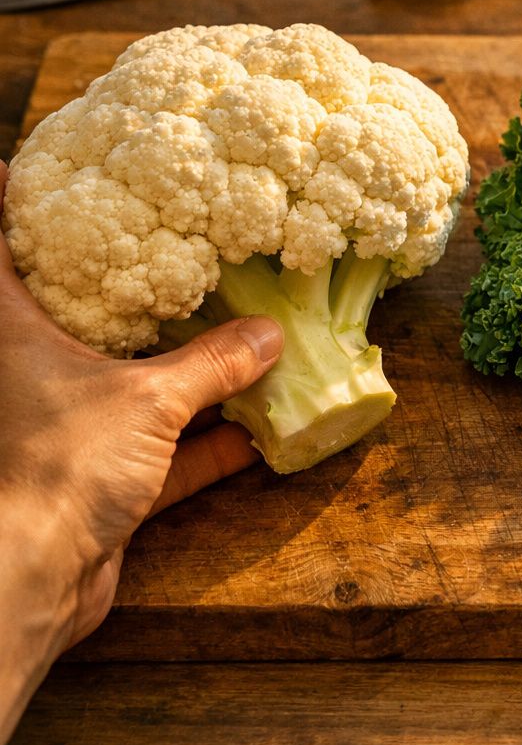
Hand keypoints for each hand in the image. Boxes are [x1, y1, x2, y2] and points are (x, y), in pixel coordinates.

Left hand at [0, 160, 280, 738]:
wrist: (31, 578)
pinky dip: (206, 445)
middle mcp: (27, 371)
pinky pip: (160, 450)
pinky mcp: (92, 481)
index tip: (34, 166)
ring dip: (179, 370)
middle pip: (64, 311)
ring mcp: (60, 427)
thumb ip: (213, 364)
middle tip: (168, 242)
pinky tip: (259, 434)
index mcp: (12, 329)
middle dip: (116, 285)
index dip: (8, 201)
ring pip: (122, 382)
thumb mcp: (150, 400)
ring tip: (239, 332)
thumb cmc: (61, 464)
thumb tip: (271, 335)